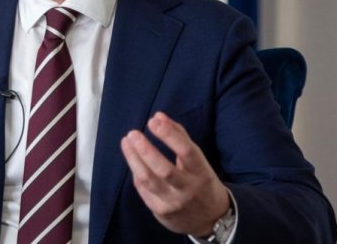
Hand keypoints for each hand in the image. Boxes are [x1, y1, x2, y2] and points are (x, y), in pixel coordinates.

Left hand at [120, 111, 229, 236]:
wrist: (211, 219)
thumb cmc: (201, 181)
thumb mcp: (198, 160)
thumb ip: (179, 137)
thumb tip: (158, 116)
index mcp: (202, 173)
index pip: (187, 152)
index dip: (169, 135)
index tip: (153, 121)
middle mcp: (188, 190)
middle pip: (164, 169)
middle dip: (146, 150)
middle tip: (133, 133)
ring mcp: (173, 203)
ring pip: (148, 180)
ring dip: (133, 159)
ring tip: (126, 142)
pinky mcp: (160, 212)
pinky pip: (143, 189)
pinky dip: (136, 173)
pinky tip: (133, 160)